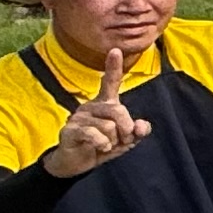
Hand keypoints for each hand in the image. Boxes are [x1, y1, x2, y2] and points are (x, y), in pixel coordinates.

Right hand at [41, 50, 152, 177]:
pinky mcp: (70, 130)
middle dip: (127, 130)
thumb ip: (138, 131)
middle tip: (123, 140)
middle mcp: (91, 106)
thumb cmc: (102, 146)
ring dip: (114, 141)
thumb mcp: (126, 140)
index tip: (115, 50)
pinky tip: (101, 147)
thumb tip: (142, 126)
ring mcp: (79, 117)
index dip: (114, 67)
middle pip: (119, 110)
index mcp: (105, 104)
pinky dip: (103, 144)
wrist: (77, 162)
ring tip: (106, 145)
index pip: (110, 82)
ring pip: (109, 126)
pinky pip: (95, 135)